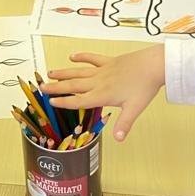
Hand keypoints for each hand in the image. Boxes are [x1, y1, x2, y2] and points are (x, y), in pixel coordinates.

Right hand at [42, 47, 165, 139]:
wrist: (154, 65)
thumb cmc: (144, 87)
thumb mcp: (134, 109)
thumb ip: (124, 124)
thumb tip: (118, 139)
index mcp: (102, 95)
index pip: (78, 100)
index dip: (63, 102)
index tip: (50, 102)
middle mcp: (99, 82)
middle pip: (73, 85)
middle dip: (56, 87)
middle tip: (41, 87)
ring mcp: (103, 70)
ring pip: (79, 71)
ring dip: (64, 72)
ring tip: (50, 73)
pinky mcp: (109, 61)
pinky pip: (92, 58)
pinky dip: (82, 56)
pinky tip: (73, 56)